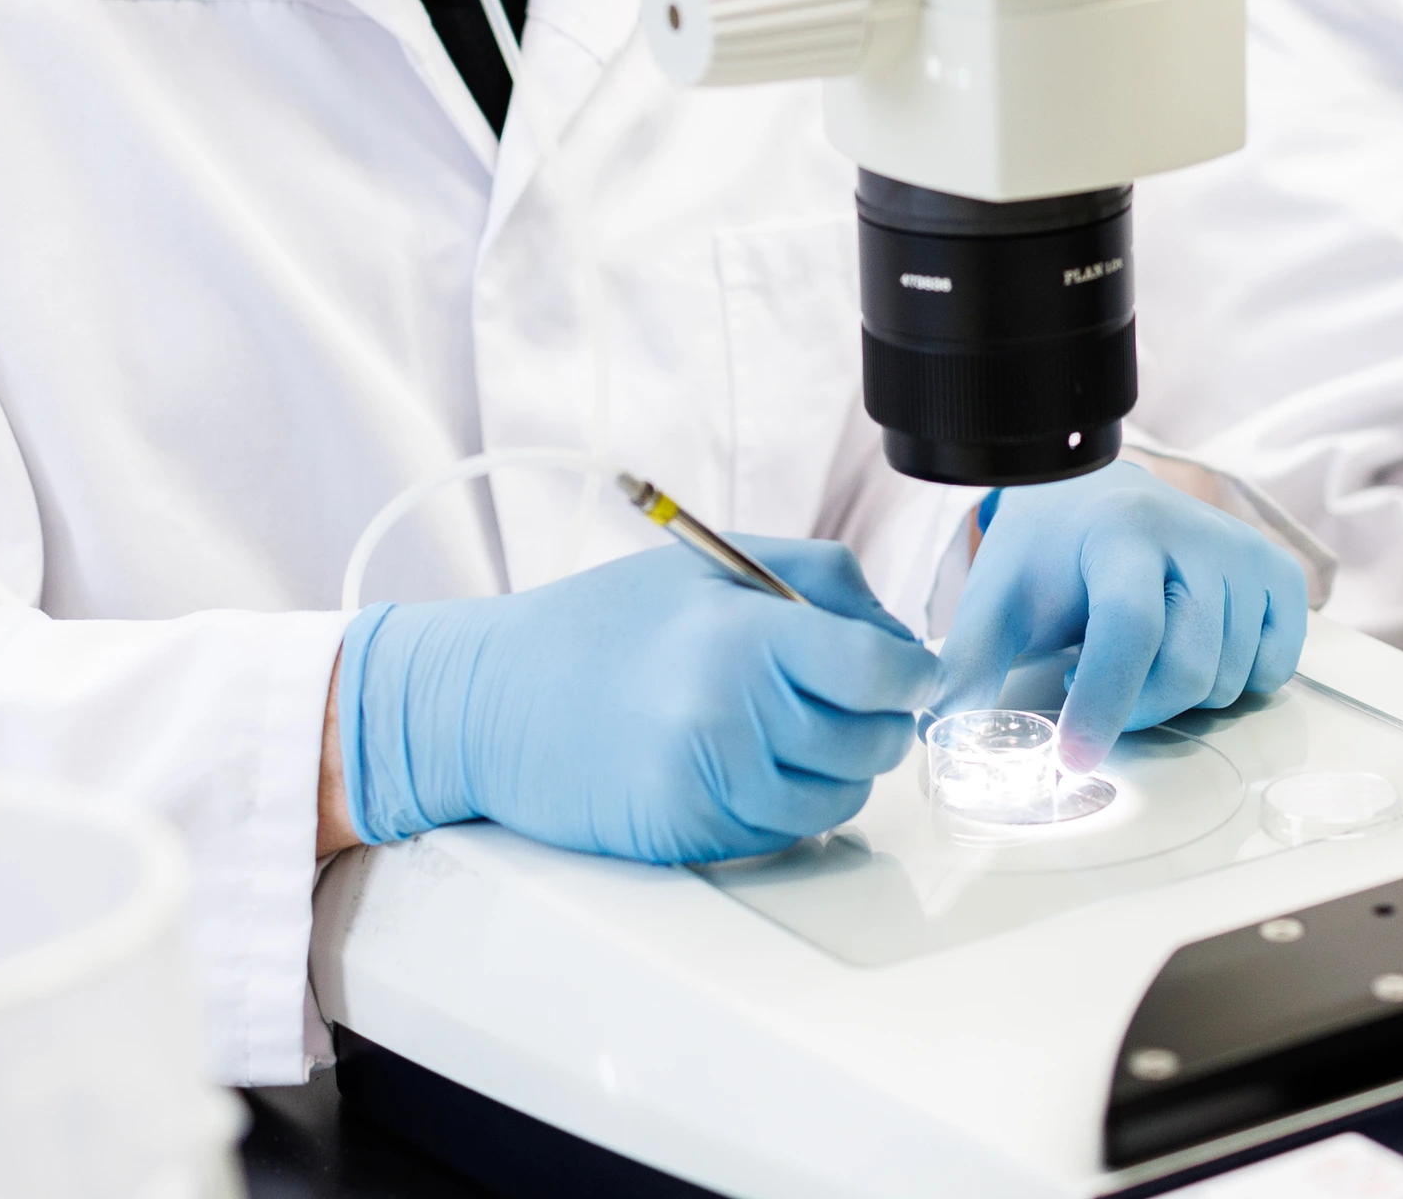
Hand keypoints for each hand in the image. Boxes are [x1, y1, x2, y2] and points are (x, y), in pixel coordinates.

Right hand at [338, 536, 931, 861]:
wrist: (491, 701)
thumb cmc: (603, 623)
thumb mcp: (712, 565)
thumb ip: (821, 583)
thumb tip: (904, 640)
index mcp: (745, 635)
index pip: (883, 670)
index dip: (912, 671)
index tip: (908, 670)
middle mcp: (732, 715)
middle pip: (875, 741)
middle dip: (878, 720)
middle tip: (845, 697)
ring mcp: (710, 785)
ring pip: (841, 798)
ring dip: (835, 770)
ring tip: (786, 729)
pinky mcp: (690, 837)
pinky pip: (786, 834)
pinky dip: (787, 806)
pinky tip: (745, 765)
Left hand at [936, 460, 1308, 768]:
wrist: (1096, 498)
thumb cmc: (1046, 556)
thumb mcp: (997, 598)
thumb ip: (968, 663)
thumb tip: (941, 732)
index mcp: (1122, 531)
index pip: (1128, 627)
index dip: (1104, 700)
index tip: (1073, 759)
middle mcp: (1196, 533)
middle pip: (1186, 668)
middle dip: (1136, 705)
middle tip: (1089, 682)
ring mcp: (1245, 552)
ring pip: (1229, 678)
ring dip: (1178, 695)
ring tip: (1138, 655)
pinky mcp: (1278, 573)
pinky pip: (1274, 669)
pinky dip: (1236, 682)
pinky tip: (1193, 650)